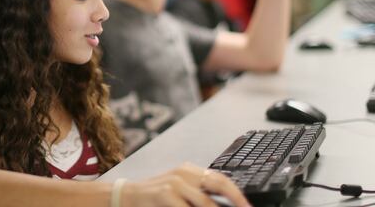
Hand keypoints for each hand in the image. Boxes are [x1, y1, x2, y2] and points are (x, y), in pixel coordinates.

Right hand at [121, 163, 249, 206]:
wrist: (126, 197)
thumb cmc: (155, 199)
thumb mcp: (179, 192)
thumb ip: (200, 196)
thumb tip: (224, 205)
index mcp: (190, 171)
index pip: (221, 179)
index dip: (237, 194)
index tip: (248, 205)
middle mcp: (184, 173)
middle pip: (219, 184)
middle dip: (236, 200)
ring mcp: (174, 183)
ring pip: (206, 202)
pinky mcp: (164, 195)